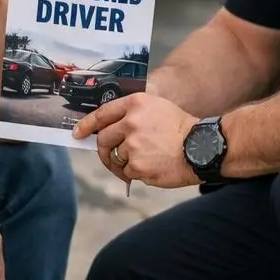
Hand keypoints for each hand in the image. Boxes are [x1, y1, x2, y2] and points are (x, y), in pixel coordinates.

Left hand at [71, 93, 199, 189]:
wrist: (201, 147)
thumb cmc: (180, 128)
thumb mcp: (155, 108)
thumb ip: (131, 115)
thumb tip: (107, 129)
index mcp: (134, 104)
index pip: (102, 114)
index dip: (87, 125)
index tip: (78, 133)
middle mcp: (130, 123)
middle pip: (104, 139)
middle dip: (103, 151)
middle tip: (108, 158)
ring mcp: (132, 145)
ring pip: (116, 158)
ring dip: (124, 164)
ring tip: (144, 162)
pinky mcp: (137, 165)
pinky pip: (128, 172)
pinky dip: (136, 174)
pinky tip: (152, 168)